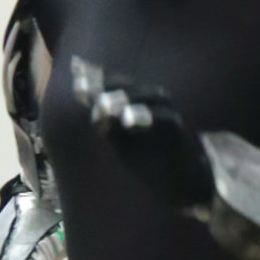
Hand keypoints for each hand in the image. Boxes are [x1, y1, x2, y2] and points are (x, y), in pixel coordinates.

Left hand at [72, 58, 212, 213]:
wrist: (184, 185)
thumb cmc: (153, 163)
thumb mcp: (123, 147)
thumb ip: (109, 129)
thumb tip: (96, 114)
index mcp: (138, 104)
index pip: (115, 86)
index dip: (96, 79)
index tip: (76, 75)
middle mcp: (154, 103)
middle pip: (130, 86)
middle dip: (106, 85)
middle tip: (83, 87)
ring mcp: (169, 113)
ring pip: (148, 98)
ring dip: (125, 98)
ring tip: (103, 105)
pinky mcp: (181, 129)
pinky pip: (165, 119)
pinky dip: (147, 116)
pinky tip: (127, 119)